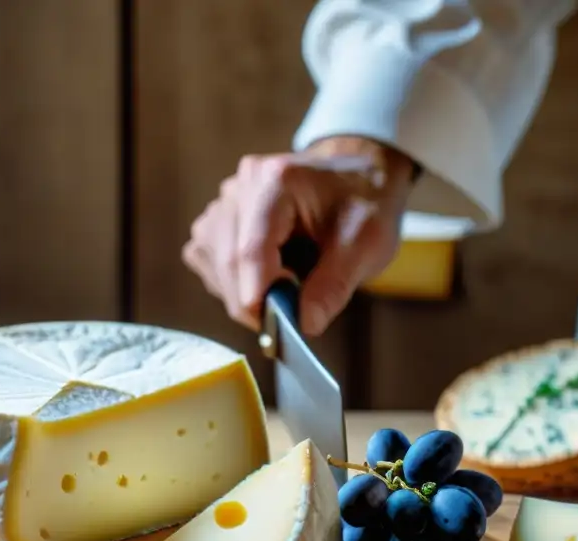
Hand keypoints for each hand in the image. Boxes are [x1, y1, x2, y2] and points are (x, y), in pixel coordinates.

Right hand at [182, 137, 415, 335]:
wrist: (353, 173)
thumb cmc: (364, 201)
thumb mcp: (369, 241)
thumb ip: (336, 283)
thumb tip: (305, 324)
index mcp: (276, 181)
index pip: (252, 248)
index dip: (258, 295)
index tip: (274, 330)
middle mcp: (240, 186)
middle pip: (228, 260)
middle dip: (253, 302)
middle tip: (287, 322)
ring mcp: (222, 201)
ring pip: (213, 264)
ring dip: (242, 292)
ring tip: (283, 287)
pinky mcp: (215, 219)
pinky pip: (208, 261)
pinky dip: (232, 282)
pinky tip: (263, 277)